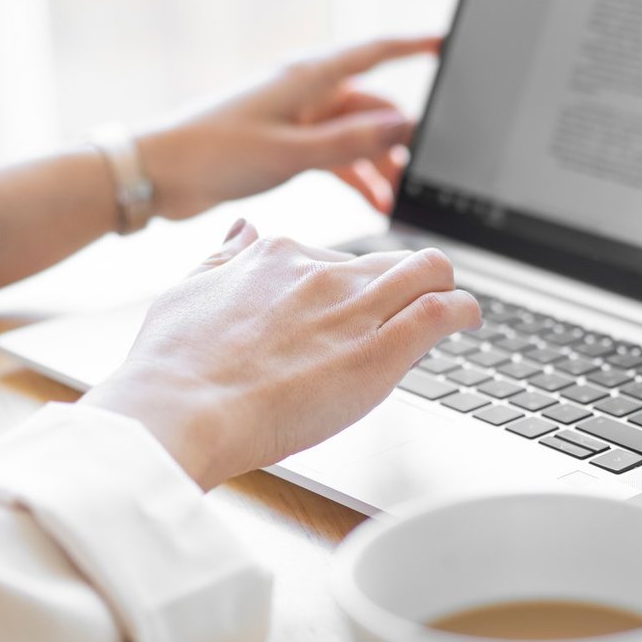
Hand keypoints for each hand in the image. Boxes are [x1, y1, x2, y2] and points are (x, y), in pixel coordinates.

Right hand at [81, 221, 479, 490]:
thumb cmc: (174, 367)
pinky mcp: (379, 350)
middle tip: (419, 303)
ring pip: (429, 272)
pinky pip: (441, 313)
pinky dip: (464, 311)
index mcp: (276, 257)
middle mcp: (321, 273)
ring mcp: (353, 308)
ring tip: (453, 306)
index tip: (359, 303)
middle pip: (394, 259)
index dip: (355, 283)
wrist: (180, 410)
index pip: (340, 258)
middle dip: (413, 278)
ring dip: (446, 287)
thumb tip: (242, 231)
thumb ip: (223, 259)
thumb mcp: (188, 292)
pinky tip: (467, 319)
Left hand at [135, 36, 441, 219]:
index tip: (448, 45)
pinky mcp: (283, 144)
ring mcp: (295, 119)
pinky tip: (372, 202)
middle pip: (371, 106)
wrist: (158, 174)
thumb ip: (350, 142)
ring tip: (396, 199)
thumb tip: (403, 127)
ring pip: (354, 136)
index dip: (414, 47)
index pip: (375, 53)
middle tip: (422, 171)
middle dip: (399, 138)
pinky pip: (333, 156)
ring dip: (377, 165)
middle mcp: (304, 93)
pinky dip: (354, 176)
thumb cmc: (213, 153)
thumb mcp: (291, 152)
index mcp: (306, 79)